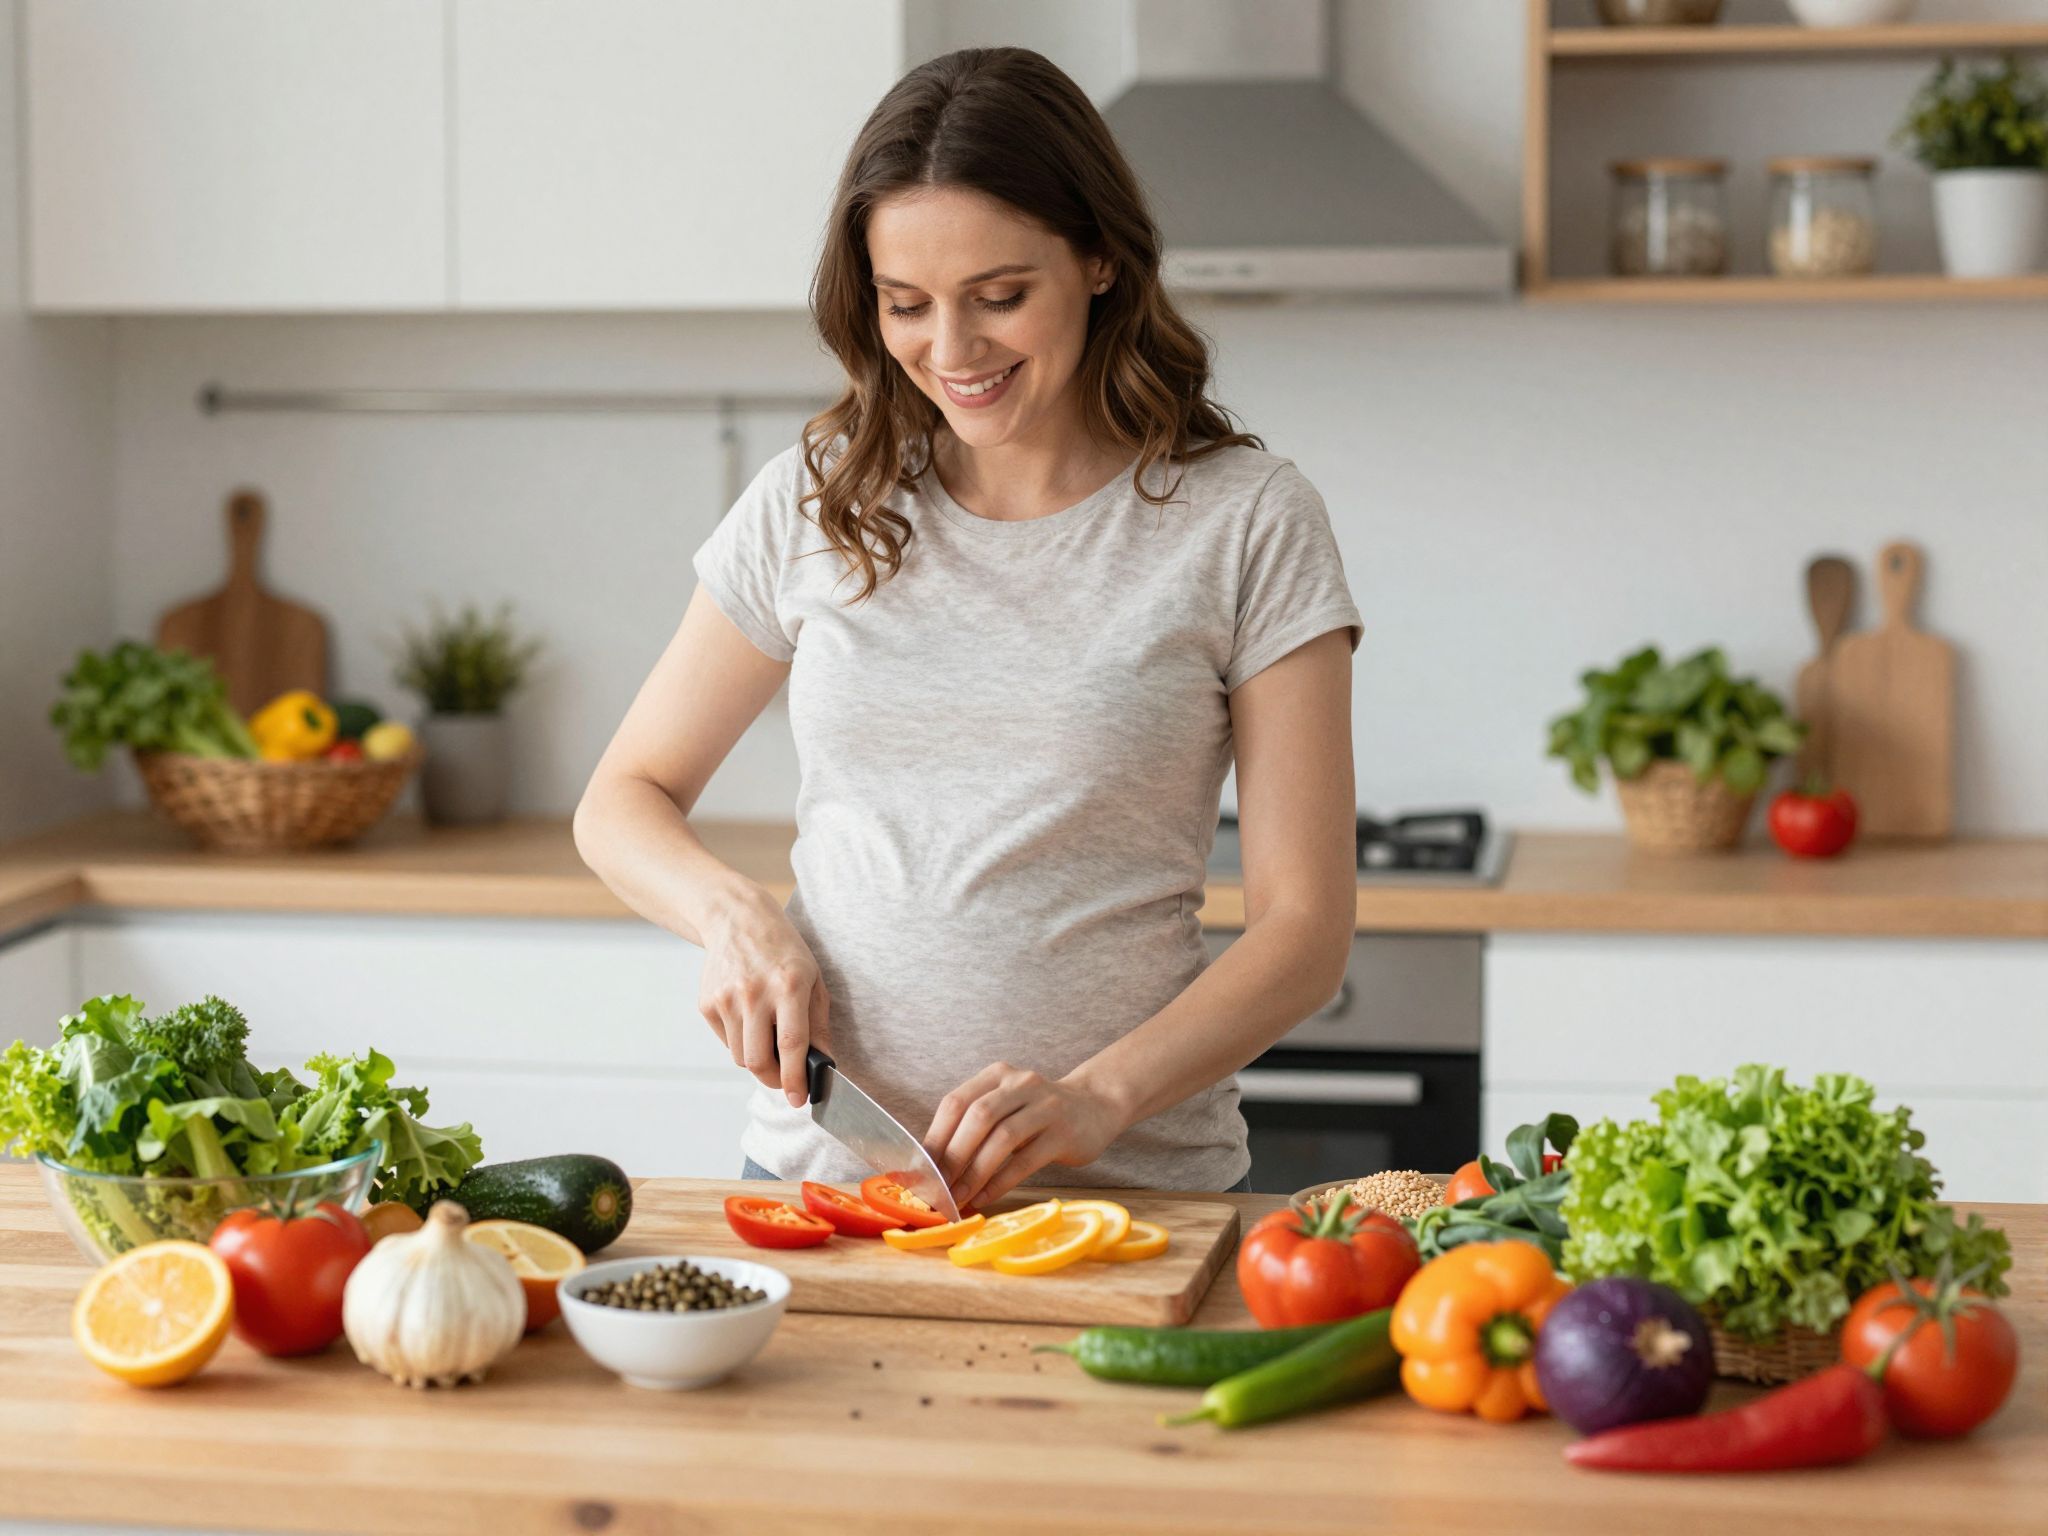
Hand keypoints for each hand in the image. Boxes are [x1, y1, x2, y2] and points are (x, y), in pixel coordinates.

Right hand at [699, 889, 830, 1107]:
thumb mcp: (814, 980)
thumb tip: (822, 1065)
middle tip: (786, 1080)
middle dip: (775, 1081)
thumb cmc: (783, 951)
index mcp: (789, 986)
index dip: (796, 1078)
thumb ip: (819, 1024)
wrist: (737, 920)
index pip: (791, 1044)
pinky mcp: (707, 1004)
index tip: (799, 1100)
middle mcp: (755, 993)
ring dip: (758, 1061)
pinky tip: (749, 1018)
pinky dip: (741, 1042)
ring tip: (768, 1038)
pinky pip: (726, 1043)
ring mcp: (726, 999)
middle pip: (759, 1062)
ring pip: (741, 1058)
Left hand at [923, 1063, 1126, 1209]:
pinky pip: (1025, 1160)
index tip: (919, 1170)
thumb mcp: (1006, 1106)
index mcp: (997, 1075)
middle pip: (976, 1118)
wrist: (1095, 1106)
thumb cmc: (1038, 1113)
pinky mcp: (1063, 1133)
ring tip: (958, 1198)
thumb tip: (931, 1165)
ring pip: (1001, 1138)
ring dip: (974, 1173)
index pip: (956, 1102)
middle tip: (936, 1189)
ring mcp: (1045, 1107)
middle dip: (951, 1157)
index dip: (934, 1137)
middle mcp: (1020, 1084)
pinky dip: (1000, 1182)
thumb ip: (973, 1126)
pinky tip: (984, 1197)